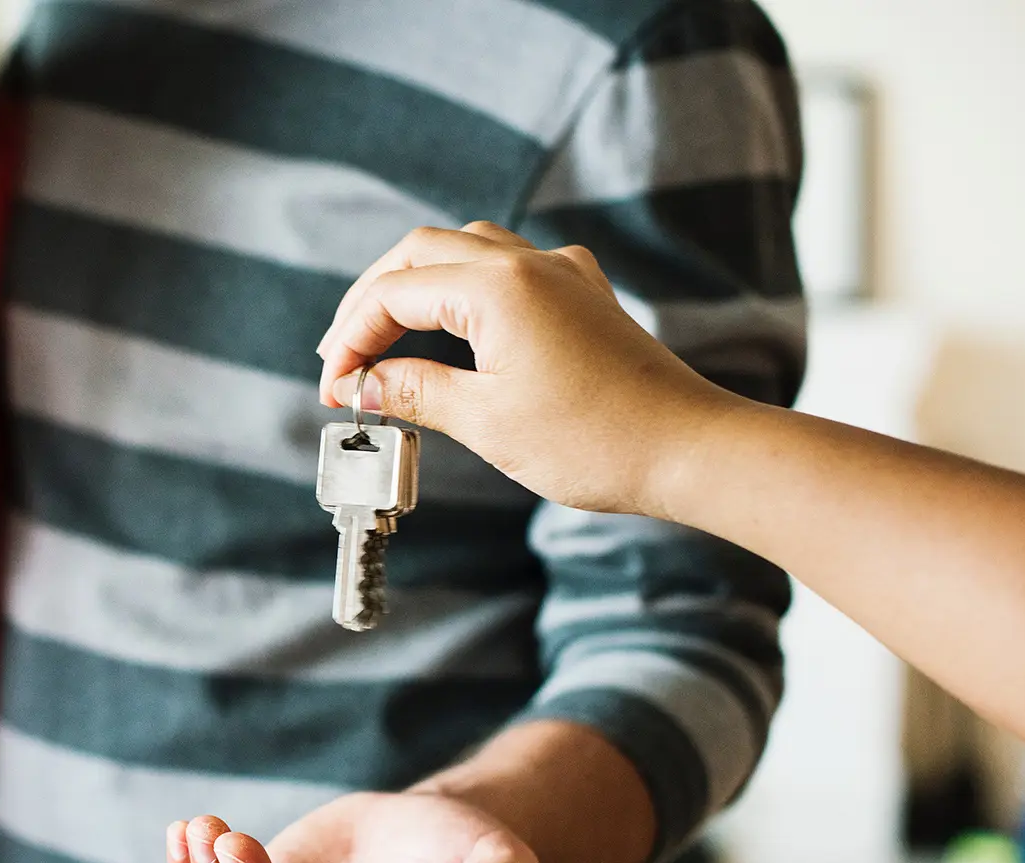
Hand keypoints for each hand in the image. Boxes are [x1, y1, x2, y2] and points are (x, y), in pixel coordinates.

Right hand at [314, 222, 749, 518]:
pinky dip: (464, 288)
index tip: (334, 391)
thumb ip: (415, 391)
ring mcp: (561, 274)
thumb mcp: (486, 422)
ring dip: (415, 286)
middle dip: (371, 302)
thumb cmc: (595, 441)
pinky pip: (508, 267)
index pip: (393, 294)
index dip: (351, 340)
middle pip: (419, 253)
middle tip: (343, 358)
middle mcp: (528, 264)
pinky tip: (456, 326)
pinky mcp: (583, 296)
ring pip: (464, 250)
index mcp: (497, 287)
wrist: (690, 449)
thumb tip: (364, 383)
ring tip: (385, 338)